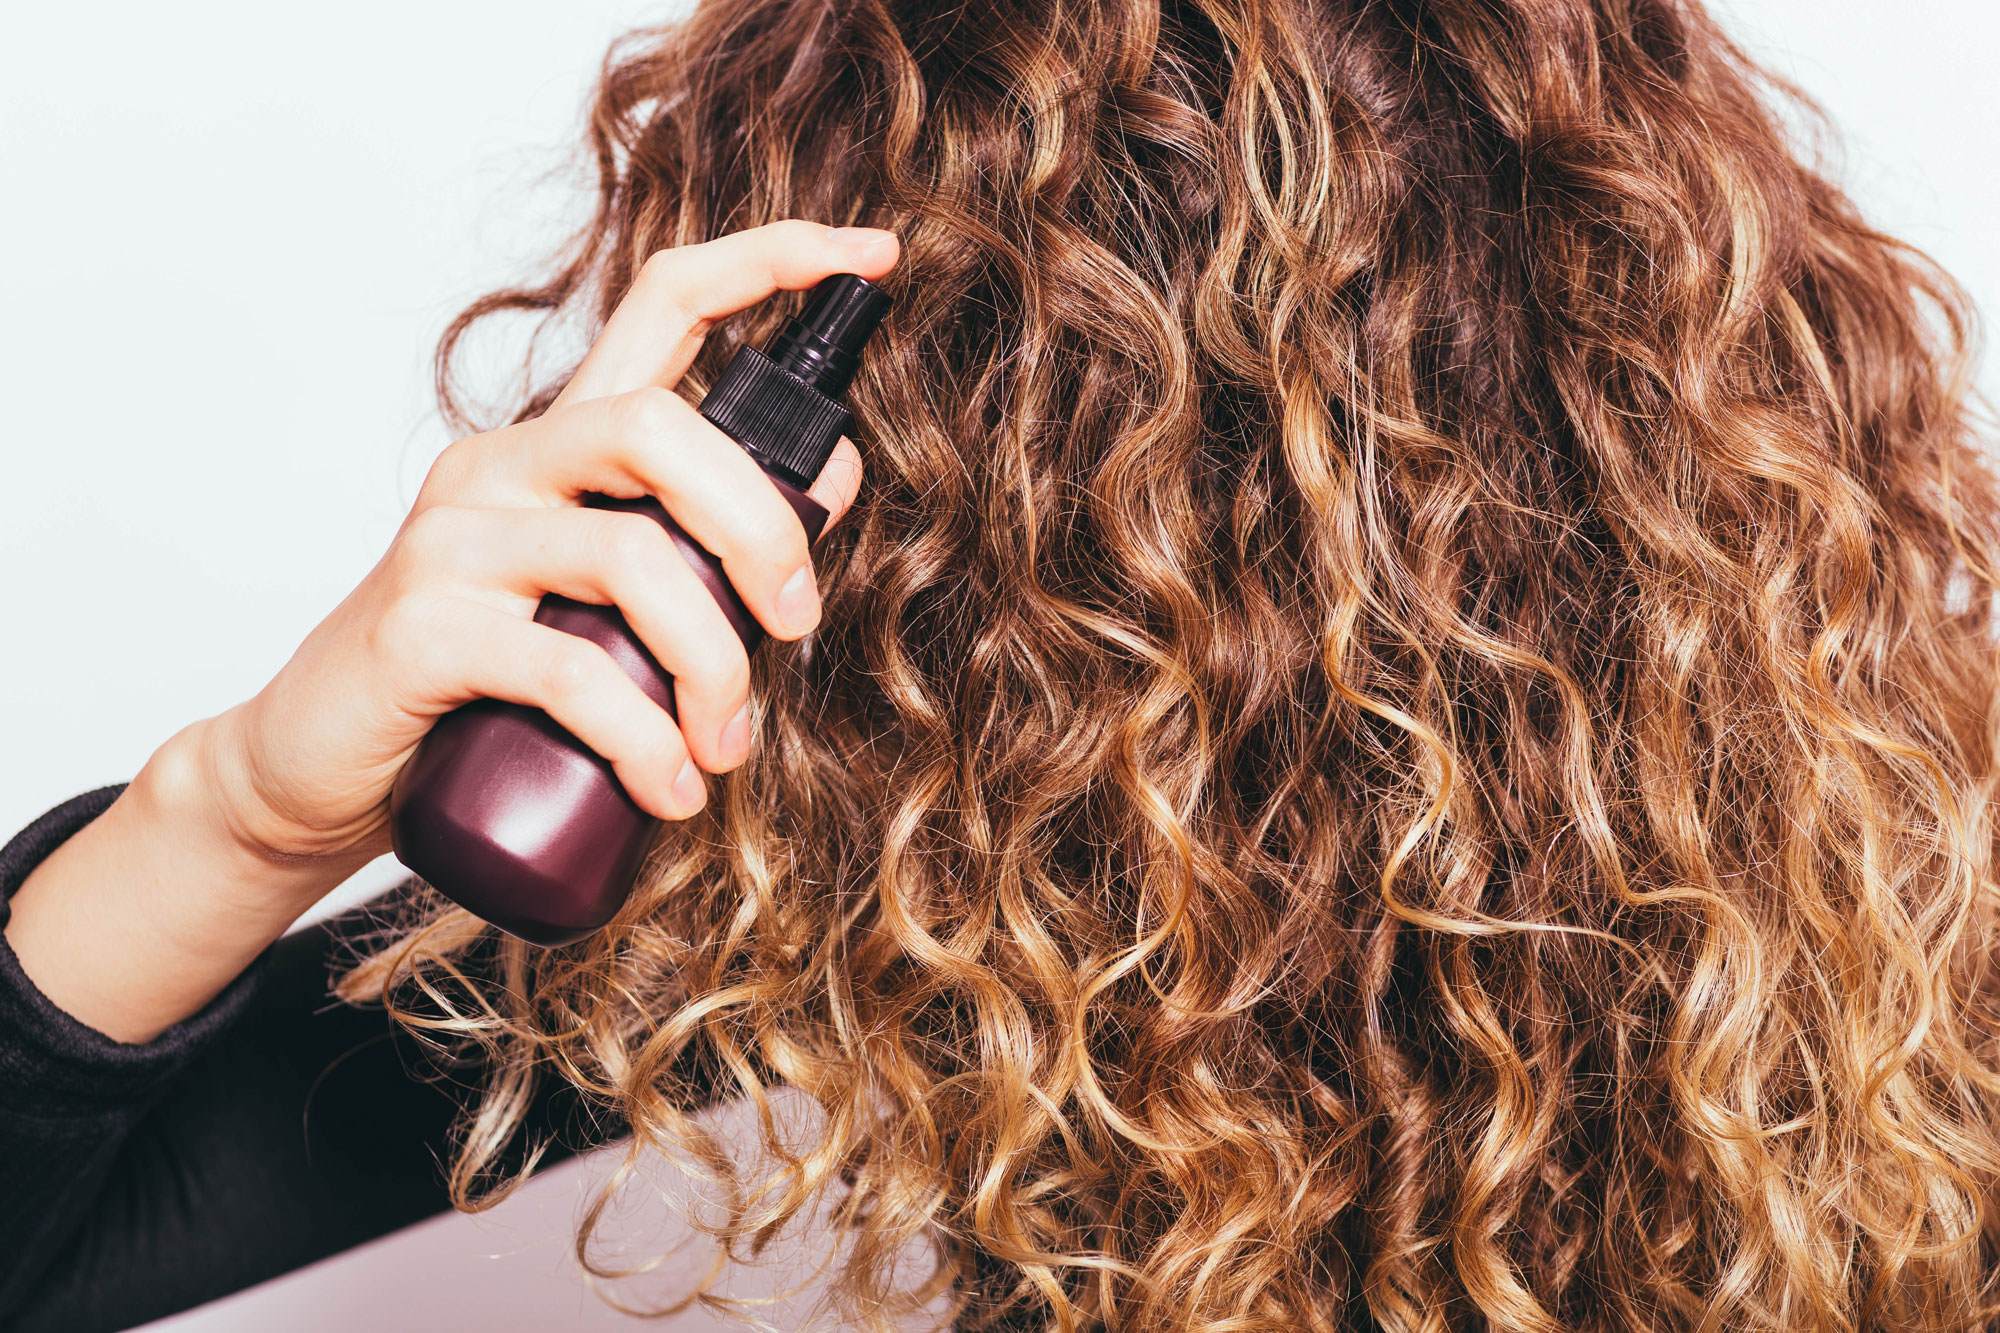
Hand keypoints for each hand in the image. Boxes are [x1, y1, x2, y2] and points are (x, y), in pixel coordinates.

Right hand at [195, 220, 898, 869]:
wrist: (319, 767)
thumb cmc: (482, 685)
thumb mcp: (603, 605)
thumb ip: (698, 541)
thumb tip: (830, 478)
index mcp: (562, 447)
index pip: (665, 304)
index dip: (771, 263)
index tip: (873, 258)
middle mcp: (503, 465)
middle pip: (662, 428)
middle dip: (763, 529)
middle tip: (795, 627)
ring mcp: (454, 539)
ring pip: (632, 557)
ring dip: (713, 667)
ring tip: (723, 751)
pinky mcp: (421, 627)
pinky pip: (570, 670)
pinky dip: (642, 739)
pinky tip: (669, 789)